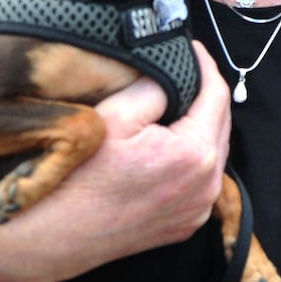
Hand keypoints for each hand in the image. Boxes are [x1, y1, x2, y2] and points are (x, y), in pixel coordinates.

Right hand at [0, 45, 231, 280]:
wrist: (59, 233)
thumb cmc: (82, 176)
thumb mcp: (116, 115)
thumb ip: (155, 87)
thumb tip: (172, 76)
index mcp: (195, 153)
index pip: (218, 95)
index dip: (206, 65)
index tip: (193, 48)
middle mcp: (206, 184)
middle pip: (221, 124)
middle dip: (207, 95)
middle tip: (187, 72)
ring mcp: (198, 208)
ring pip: (215, 153)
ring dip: (203, 127)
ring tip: (179, 105)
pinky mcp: (187, 223)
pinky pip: (203, 180)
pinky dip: (195, 159)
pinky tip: (172, 147)